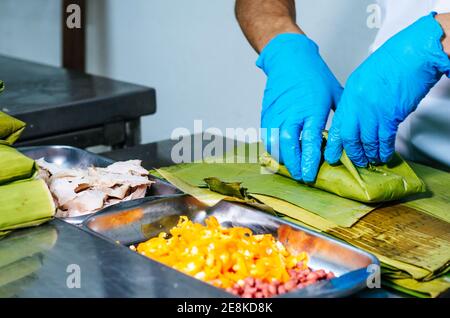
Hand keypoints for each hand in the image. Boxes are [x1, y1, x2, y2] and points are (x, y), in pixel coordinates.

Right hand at [258, 33, 341, 181]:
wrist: (288, 57)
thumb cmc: (313, 73)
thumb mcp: (333, 92)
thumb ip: (341, 114)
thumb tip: (349, 132)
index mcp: (312, 109)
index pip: (310, 141)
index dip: (310, 160)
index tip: (311, 173)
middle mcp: (292, 113)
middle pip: (290, 146)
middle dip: (295, 165)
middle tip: (301, 176)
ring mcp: (277, 113)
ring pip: (275, 143)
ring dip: (282, 159)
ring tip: (291, 168)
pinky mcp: (267, 112)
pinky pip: (267, 135)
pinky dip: (272, 147)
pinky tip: (280, 154)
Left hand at [325, 13, 449, 166]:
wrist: (414, 53)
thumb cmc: (394, 60)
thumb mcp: (364, 78)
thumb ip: (358, 98)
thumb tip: (357, 114)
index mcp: (350, 94)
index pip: (337, 123)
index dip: (334, 142)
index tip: (332, 153)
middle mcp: (358, 104)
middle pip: (348, 136)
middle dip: (351, 152)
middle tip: (355, 161)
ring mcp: (373, 111)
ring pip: (366, 141)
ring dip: (369, 154)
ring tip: (371, 160)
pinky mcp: (390, 116)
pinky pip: (384, 140)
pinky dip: (384, 150)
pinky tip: (384, 154)